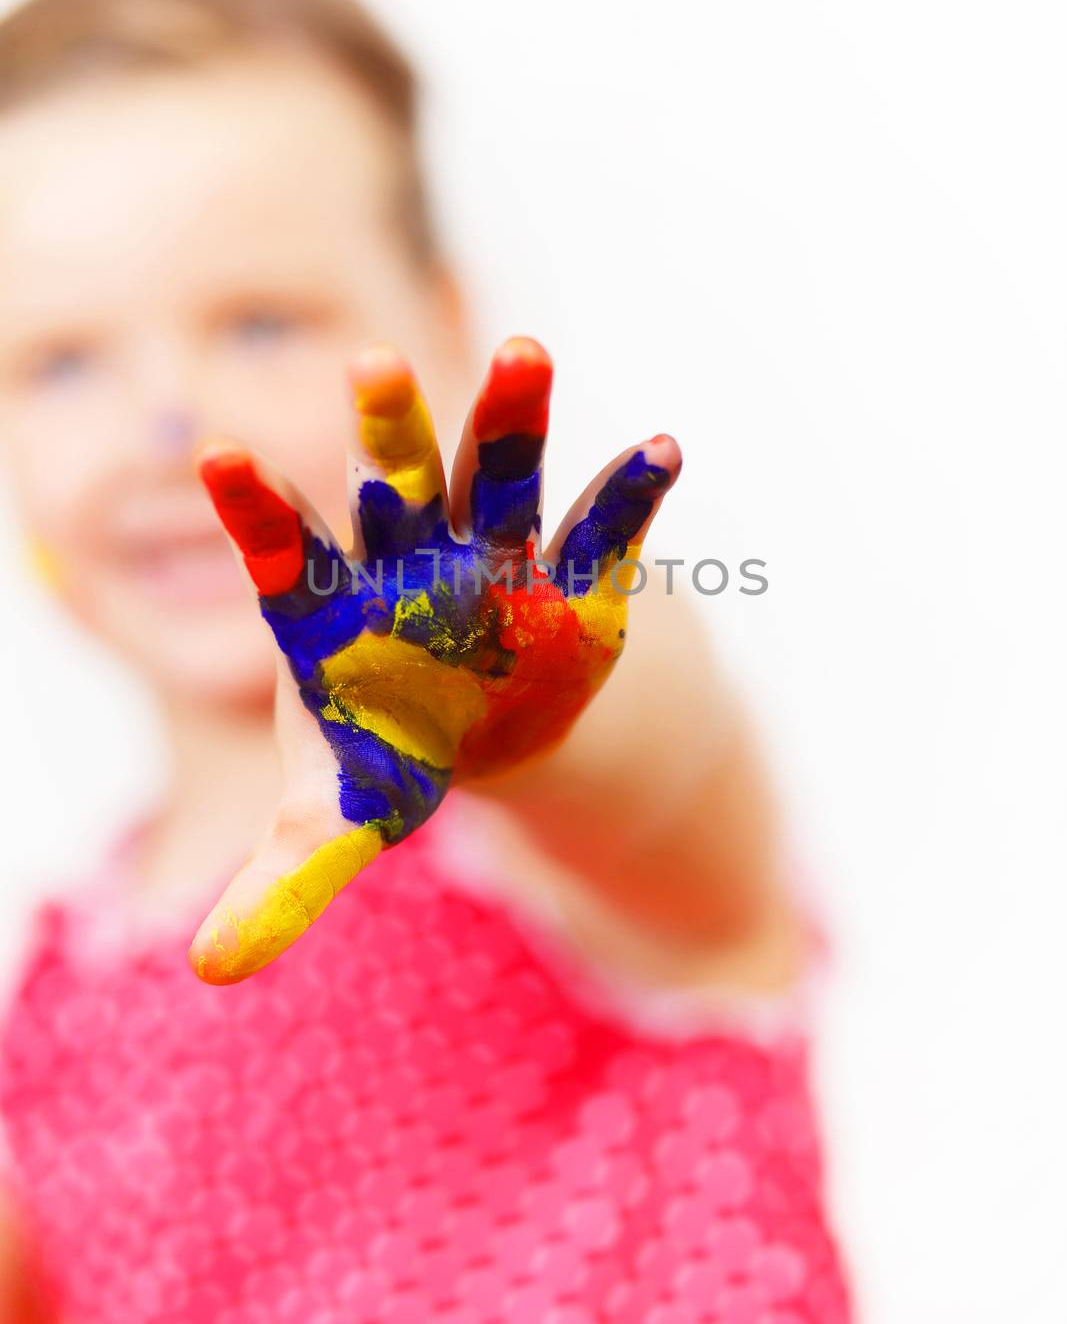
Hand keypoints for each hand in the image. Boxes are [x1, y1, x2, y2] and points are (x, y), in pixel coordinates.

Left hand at [190, 337, 679, 981]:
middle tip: (370, 362)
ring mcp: (495, 555)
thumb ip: (286, 875)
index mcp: (339, 610)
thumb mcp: (344, 815)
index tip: (218, 451)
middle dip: (388, 432)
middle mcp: (411, 561)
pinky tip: (665, 451)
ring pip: (499, 476)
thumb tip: (206, 971)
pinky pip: (603, 529)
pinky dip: (630, 496)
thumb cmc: (392, 748)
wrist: (480, 713)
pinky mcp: (572, 575)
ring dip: (512, 419)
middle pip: (394, 489)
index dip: (256, 511)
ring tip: (530, 352)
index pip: (285, 555)